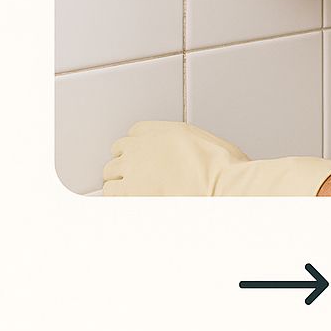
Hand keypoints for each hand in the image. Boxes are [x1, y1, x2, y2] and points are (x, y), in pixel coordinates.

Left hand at [102, 121, 245, 195]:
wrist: (219, 185)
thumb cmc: (220, 166)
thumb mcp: (201, 139)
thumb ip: (180, 142)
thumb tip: (178, 152)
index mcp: (160, 130)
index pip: (134, 133)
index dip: (138, 146)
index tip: (142, 155)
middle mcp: (142, 145)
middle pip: (119, 151)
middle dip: (126, 162)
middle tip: (135, 174)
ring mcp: (133, 168)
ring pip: (110, 172)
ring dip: (118, 179)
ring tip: (128, 189)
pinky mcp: (131, 192)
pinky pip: (111, 192)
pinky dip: (117, 196)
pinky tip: (127, 200)